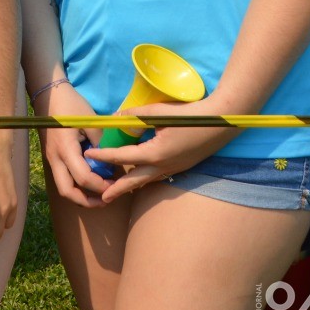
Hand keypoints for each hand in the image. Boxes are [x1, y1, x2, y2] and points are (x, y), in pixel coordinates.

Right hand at [36, 81, 108, 207]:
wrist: (49, 94)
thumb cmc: (71, 105)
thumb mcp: (91, 123)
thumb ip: (101, 145)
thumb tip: (110, 163)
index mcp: (65, 149)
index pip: (84, 178)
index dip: (101, 186)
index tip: (116, 184)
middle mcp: (55, 158)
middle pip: (67, 191)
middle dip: (87, 201)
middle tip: (105, 200)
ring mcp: (51, 158)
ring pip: (63, 187)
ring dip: (80, 195)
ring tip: (99, 194)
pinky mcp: (52, 156)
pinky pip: (63, 177)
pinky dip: (76, 184)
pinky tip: (90, 179)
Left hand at [86, 96, 240, 204]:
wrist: (221, 122)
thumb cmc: (189, 115)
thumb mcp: (157, 112)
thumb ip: (134, 116)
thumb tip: (116, 117)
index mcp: (154, 154)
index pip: (122, 157)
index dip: (104, 156)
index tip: (88, 156)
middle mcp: (163, 166)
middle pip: (135, 181)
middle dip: (117, 190)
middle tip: (102, 197)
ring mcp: (175, 168)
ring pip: (148, 180)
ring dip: (132, 186)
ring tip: (118, 191)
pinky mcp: (183, 166)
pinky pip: (159, 176)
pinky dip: (146, 179)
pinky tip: (141, 177)